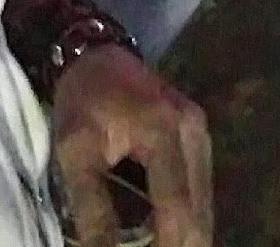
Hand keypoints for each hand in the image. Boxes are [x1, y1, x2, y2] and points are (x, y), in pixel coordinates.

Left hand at [51, 43, 212, 246]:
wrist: (94, 52)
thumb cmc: (82, 100)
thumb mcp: (74, 152)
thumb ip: (92, 208)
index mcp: (163, 131)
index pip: (176, 206)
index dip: (171, 246)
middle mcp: (192, 130)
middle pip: (199, 209)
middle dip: (185, 244)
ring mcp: (200, 129)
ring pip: (205, 201)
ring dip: (189, 233)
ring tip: (165, 246)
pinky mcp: (198, 131)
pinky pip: (200, 186)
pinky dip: (188, 214)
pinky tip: (171, 233)